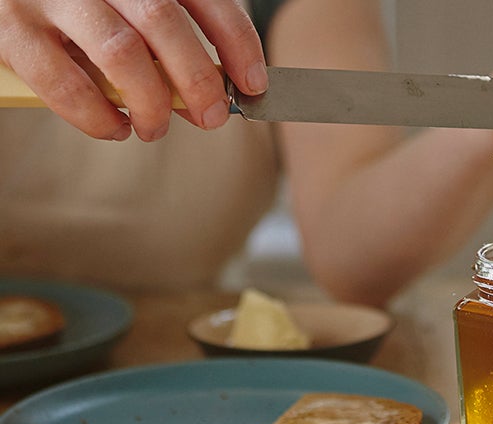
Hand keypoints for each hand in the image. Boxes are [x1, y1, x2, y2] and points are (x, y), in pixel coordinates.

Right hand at [0, 0, 267, 140]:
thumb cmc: (85, 7)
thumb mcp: (133, 9)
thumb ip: (168, 44)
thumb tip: (204, 101)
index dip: (238, 43)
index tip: (255, 84)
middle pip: (164, 22)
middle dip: (198, 80)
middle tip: (211, 117)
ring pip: (121, 52)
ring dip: (151, 103)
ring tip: (155, 128)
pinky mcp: (12, 29)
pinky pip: (64, 82)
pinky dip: (98, 117)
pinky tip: (116, 128)